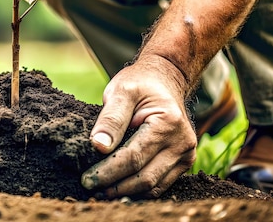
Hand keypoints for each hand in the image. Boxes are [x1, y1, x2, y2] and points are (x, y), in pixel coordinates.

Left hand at [81, 56, 196, 197]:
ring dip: (126, 192)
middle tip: (90, 187)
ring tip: (101, 191)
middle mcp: (182, 142)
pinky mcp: (184, 162)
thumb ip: (110, 119)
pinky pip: (160, 185)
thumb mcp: (121, 91)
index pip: (133, 157)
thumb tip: (98, 147)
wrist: (164, 80)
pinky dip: (139, 190)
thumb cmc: (140, 84)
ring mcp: (186, 155)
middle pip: (144, 177)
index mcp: (168, 123)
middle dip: (115, 187)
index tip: (86, 179)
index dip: (108, 172)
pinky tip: (119, 187)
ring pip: (153, 187)